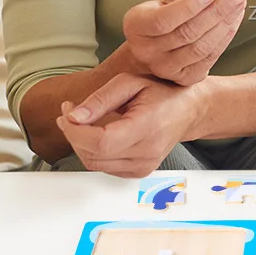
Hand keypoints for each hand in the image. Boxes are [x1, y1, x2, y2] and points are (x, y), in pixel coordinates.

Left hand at [56, 73, 207, 177]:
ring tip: (82, 122)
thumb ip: (101, 99)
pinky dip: (94, 152)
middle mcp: (147, 151)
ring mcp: (145, 165)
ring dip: (81, 144)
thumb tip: (75, 116)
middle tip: (70, 113)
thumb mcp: (131, 83)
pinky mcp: (140, 171)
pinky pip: (105, 167)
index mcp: (147, 127)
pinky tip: (97, 135)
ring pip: (95, 164)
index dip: (75, 131)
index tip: (67, 114)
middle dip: (73, 134)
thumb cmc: (164, 93)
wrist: (189, 109)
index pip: (101, 142)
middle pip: (94, 155)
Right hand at [123, 0, 245, 85]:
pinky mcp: (183, 78)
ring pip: (201, 48)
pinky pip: (209, 59)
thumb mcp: (163, 3)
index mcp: (137, 27)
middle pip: (187, 33)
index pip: (163, 20)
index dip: (190, 7)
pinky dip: (225, 39)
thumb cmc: (159, 21)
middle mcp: (146, 51)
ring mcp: (164, 68)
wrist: (150, 52)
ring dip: (225, 25)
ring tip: (239, 7)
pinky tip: (234, 22)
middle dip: (216, 13)